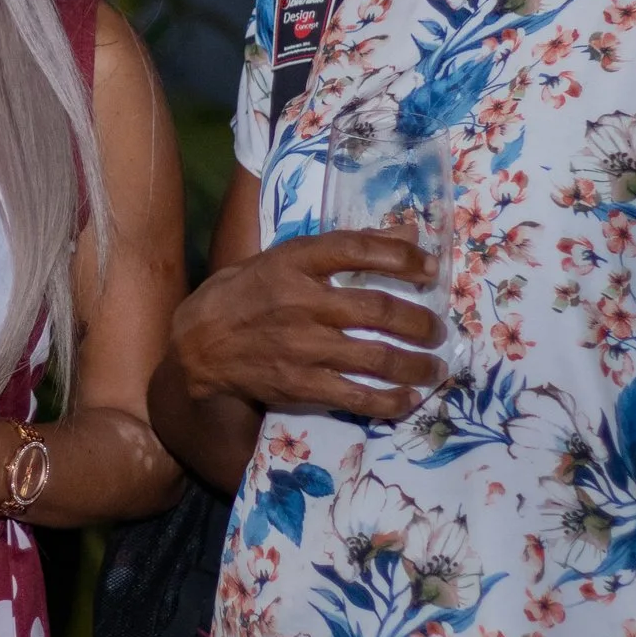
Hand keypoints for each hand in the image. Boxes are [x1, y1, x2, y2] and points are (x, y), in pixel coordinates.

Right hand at [170, 230, 445, 421]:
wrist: (196, 347)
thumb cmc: (243, 294)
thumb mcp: (281, 259)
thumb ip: (341, 249)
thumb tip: (407, 235)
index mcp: (292, 262)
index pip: (355, 249)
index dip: (400, 257)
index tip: (431, 268)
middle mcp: (299, 301)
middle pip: (376, 308)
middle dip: (419, 321)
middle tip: (438, 330)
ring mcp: (300, 346)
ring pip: (375, 356)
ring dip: (416, 364)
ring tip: (436, 367)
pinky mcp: (299, 384)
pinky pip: (356, 395)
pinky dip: (389, 400)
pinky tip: (409, 399)